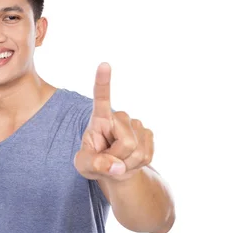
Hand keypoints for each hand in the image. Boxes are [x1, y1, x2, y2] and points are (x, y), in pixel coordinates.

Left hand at [74, 63, 153, 182]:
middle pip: (127, 142)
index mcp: (99, 118)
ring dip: (127, 163)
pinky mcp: (148, 134)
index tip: (104, 64)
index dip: (103, 82)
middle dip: (119, 158)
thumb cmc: (93, 162)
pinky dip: (136, 165)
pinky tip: (129, 160)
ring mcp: (136, 124)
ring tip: (118, 160)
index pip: (101, 99)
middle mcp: (119, 117)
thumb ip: (94, 165)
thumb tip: (117, 167)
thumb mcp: (84, 166)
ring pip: (137, 151)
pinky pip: (146, 156)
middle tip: (109, 160)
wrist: (113, 168)